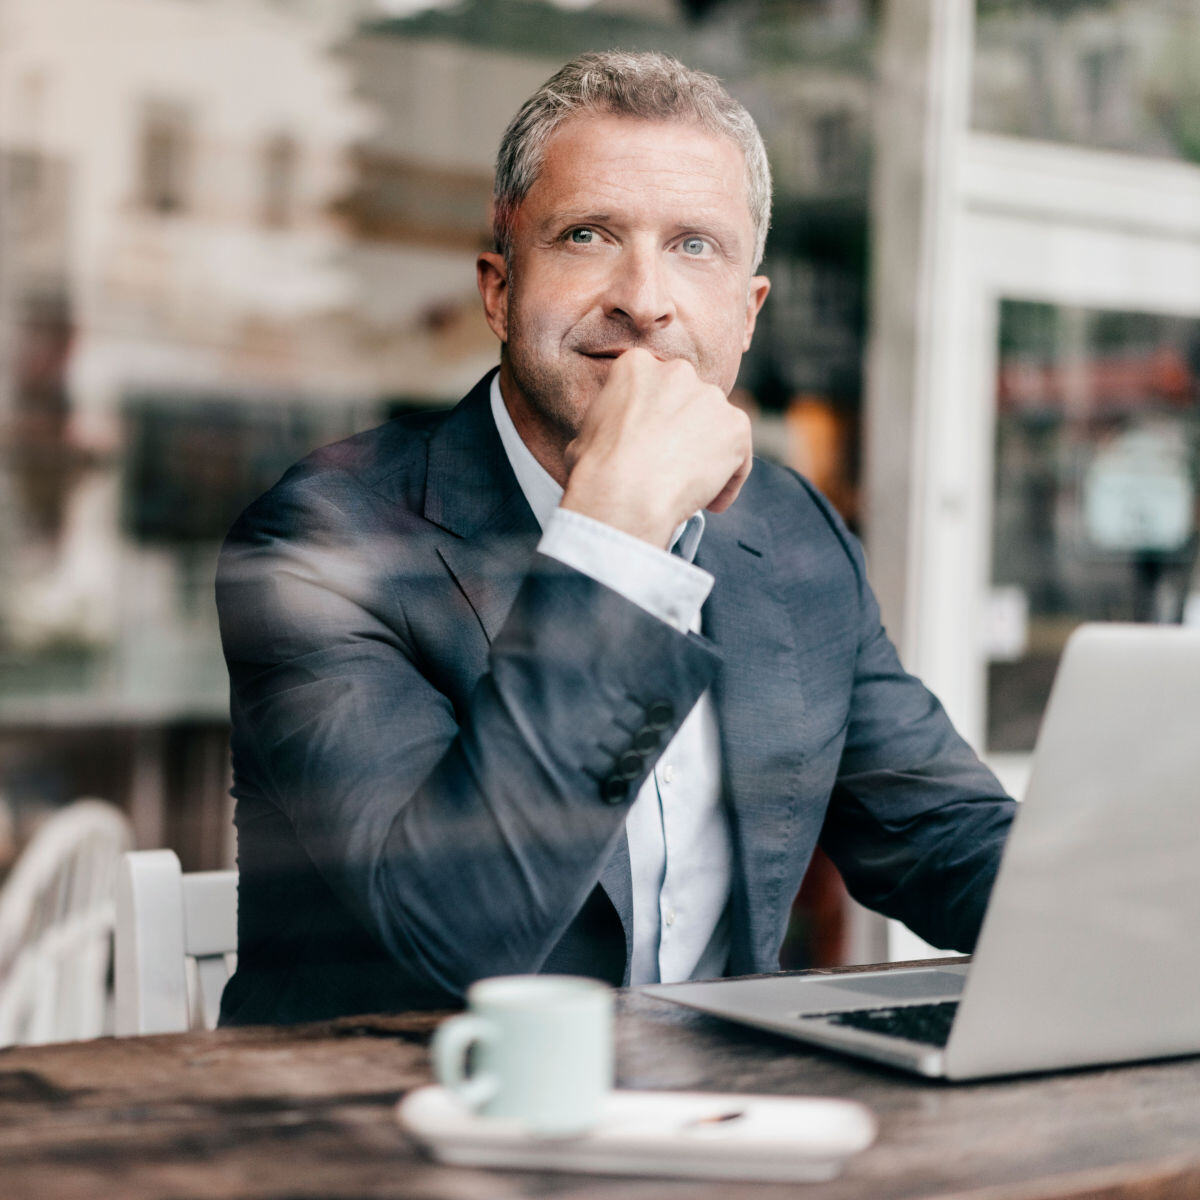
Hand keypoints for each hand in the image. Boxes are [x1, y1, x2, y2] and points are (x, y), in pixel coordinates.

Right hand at [560, 348, 752, 547]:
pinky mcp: (736, 425)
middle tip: (674, 465)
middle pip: (690, 402)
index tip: (653, 444)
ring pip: (717, 428)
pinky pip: (739, 454)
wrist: (625, 494)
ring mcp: (710, 397)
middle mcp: (677, 372)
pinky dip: (729, 480)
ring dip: (709, 455)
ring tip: (691, 490)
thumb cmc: (596, 470)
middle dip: (687, 430)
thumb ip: (609, 425)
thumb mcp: (586, 434)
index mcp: (636, 366)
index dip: (657, 418)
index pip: (657, 387)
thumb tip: (608, 441)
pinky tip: (710, 503)